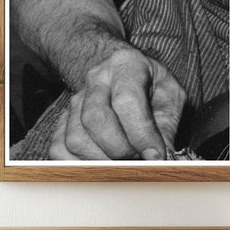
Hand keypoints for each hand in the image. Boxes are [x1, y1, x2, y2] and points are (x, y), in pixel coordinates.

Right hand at [49, 49, 185, 159]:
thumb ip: (167, 125)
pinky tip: (103, 161)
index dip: (141, 134)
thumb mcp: (169, 96)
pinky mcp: (62, 119)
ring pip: (76, 139)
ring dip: (103, 160)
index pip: (127, 101)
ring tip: (124, 159)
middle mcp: (96, 79)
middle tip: (139, 157)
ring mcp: (75, 99)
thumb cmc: (149, 86)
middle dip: (121, 149)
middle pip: (96, 120)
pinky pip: (60, 150)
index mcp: (126, 65)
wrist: (122, 76)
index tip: (156, 156)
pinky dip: (82, 165)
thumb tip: (160, 157)